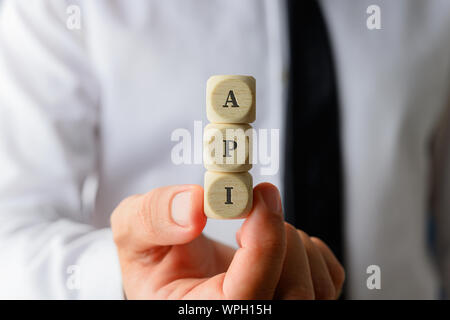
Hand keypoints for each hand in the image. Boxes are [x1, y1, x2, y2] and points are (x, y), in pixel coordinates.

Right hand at [111, 183, 344, 298]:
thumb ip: (152, 217)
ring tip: (257, 229)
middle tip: (252, 208)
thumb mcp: (132, 233)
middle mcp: (244, 318)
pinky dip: (310, 248)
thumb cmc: (156, 261)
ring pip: (316, 286)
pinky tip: (278, 243)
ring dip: (293, 240)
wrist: (177, 275)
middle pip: (293, 295)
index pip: (246, 300)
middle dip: (278, 237)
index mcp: (201, 313)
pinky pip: (328, 276)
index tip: (260, 196)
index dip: (264, 245)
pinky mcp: (297, 301)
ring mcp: (277, 313)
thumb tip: (193, 205)